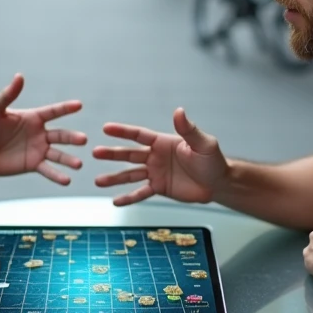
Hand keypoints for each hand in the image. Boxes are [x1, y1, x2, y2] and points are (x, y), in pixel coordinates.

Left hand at [0, 74, 86, 184]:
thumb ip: (7, 95)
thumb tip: (19, 76)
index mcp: (32, 117)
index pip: (53, 111)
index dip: (65, 108)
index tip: (79, 105)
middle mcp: (39, 133)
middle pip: (61, 135)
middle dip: (72, 138)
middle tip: (83, 140)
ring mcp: (37, 150)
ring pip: (58, 154)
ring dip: (69, 159)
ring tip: (79, 164)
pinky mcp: (32, 165)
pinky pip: (48, 170)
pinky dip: (57, 176)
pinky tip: (67, 181)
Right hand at [93, 108, 228, 205]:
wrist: (217, 183)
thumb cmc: (212, 160)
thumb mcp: (203, 144)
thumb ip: (189, 130)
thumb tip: (179, 111)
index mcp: (163, 142)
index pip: (139, 135)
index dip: (123, 132)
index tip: (106, 128)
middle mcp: (155, 156)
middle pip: (129, 154)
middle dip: (112, 154)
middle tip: (95, 153)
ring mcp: (155, 172)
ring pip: (130, 175)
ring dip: (114, 178)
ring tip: (98, 181)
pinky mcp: (159, 188)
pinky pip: (140, 193)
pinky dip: (128, 198)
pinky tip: (115, 202)